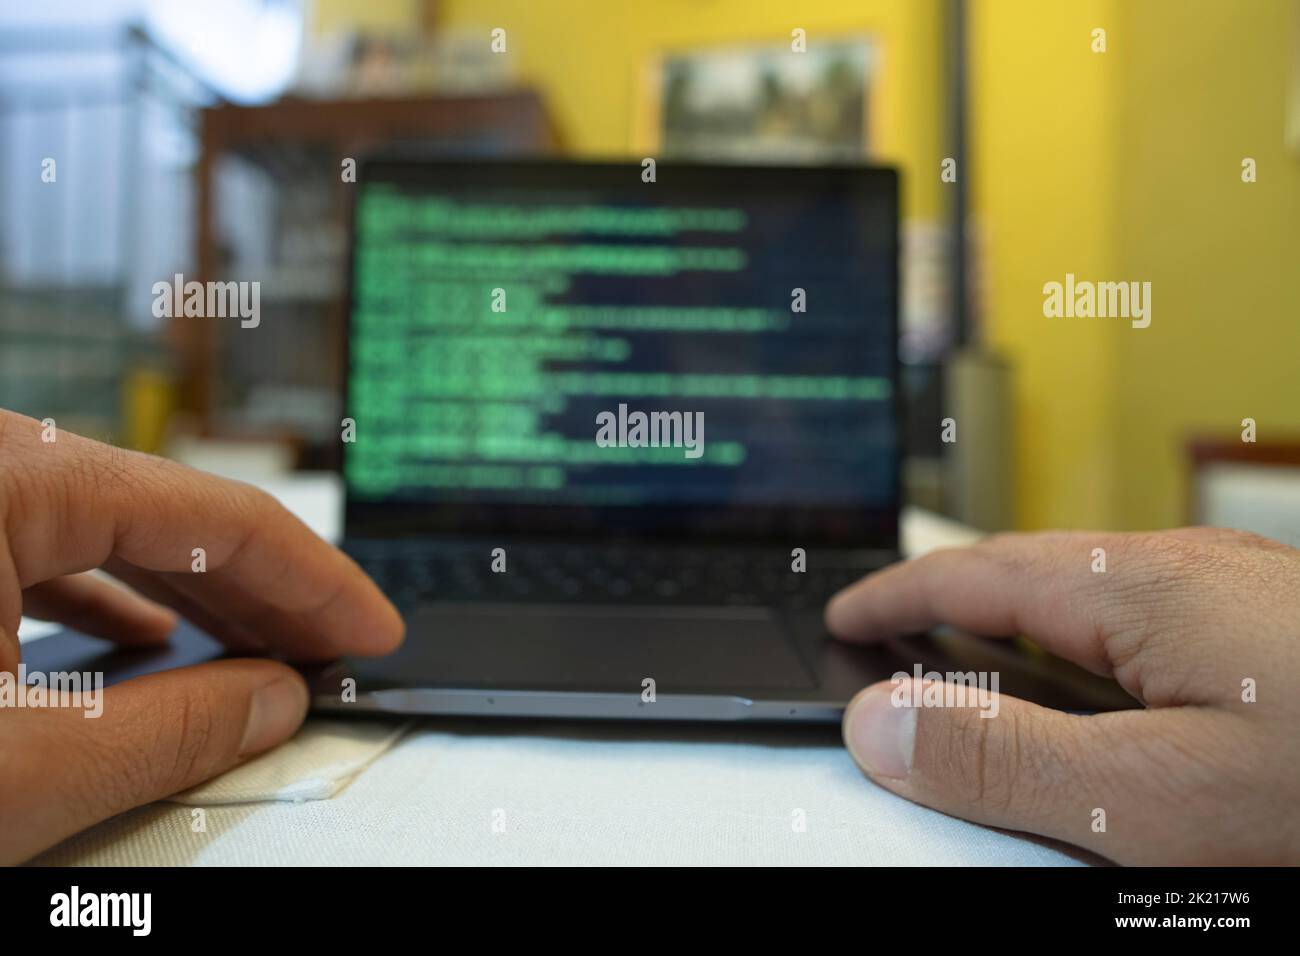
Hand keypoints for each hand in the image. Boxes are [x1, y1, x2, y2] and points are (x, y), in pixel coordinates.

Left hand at [0, 410, 402, 862]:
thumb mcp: (17, 766)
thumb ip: (169, 730)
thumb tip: (273, 700)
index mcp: (7, 476)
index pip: (218, 516)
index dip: (318, 580)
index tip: (372, 628)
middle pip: (169, 518)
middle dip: (264, 594)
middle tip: (336, 649)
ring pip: (107, 532)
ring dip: (194, 599)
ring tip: (260, 649)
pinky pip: (39, 550)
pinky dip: (107, 600)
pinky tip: (146, 636)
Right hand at [825, 528, 1299, 864]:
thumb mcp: (1152, 797)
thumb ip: (1006, 759)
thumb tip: (879, 722)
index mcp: (1143, 587)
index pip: (973, 574)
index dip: (894, 597)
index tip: (844, 618)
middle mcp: (1188, 567)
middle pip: (1029, 571)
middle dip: (950, 602)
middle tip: (893, 637)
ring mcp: (1238, 591)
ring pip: (1090, 594)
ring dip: (1019, 625)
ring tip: (976, 662)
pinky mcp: (1272, 624)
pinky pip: (1143, 616)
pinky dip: (1083, 644)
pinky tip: (1098, 688)